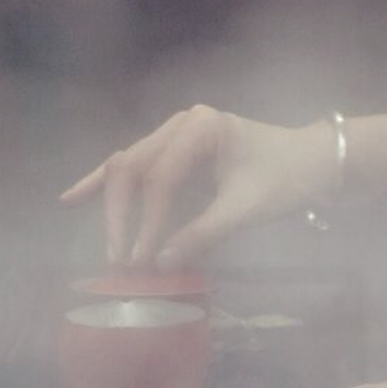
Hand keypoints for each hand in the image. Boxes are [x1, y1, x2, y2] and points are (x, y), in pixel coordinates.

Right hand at [57, 104, 333, 268]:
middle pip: (133, 168)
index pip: (161, 178)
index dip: (148, 222)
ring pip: (128, 168)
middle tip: (120, 260)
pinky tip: (73, 198)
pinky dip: (104, 184)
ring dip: (112, 207)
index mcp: (201, 126)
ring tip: (106, 246)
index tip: (142, 260)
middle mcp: (181, 123)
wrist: (313, 162)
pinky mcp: (173, 151)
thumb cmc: (286, 178)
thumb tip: (158, 264)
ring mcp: (174, 134)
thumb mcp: (248, 207)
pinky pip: (134, 167)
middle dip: (122, 216)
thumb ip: (203, 233)